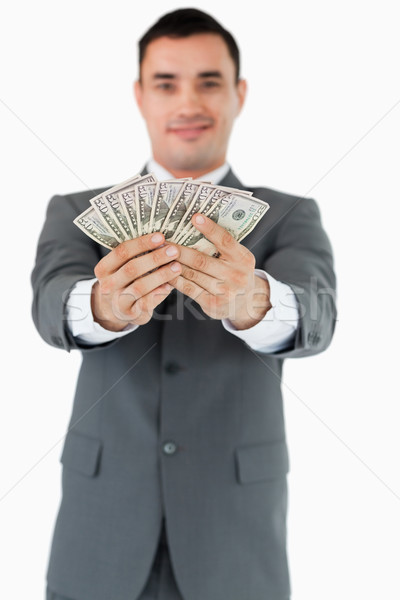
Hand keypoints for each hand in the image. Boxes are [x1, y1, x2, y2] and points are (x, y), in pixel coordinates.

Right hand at [92, 232, 181, 329]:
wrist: (118, 309)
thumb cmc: (126, 282)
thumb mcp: (123, 267)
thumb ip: (137, 255)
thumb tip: (163, 239)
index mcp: (104, 268)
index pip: (122, 251)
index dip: (142, 243)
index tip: (160, 237)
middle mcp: (107, 285)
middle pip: (131, 268)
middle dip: (155, 258)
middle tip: (173, 251)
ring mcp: (117, 300)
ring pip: (139, 286)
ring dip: (161, 275)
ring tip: (177, 267)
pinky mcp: (129, 314)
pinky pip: (146, 303)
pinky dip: (159, 293)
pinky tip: (170, 286)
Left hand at [171, 214, 271, 328]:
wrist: (246, 303)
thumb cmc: (236, 273)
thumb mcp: (238, 258)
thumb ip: (223, 246)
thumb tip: (196, 225)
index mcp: (243, 259)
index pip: (225, 240)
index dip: (210, 229)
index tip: (195, 217)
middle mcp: (236, 275)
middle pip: (202, 260)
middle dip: (180, 250)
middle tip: (164, 242)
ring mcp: (225, 291)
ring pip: (192, 274)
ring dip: (173, 264)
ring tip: (160, 255)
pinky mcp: (213, 304)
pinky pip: (189, 288)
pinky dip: (175, 280)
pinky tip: (165, 272)